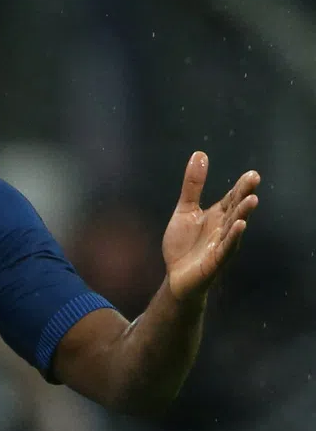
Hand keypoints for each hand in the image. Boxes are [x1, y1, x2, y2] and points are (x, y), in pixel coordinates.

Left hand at [163, 151, 259, 300]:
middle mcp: (223, 228)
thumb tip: (200, 154)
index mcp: (218, 215)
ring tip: (252, 200)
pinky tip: (240, 226)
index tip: (252, 174)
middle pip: (236, 209)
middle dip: (245, 195)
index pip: (232, 198)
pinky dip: (233, 237)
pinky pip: (226, 247)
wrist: (175, 276)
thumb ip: (193, 186)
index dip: (241, 187)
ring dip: (243, 214)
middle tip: (254, 179)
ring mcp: (221, 244)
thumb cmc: (183, 244)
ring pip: (234, 227)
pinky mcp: (216, 260)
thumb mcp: (185, 210)